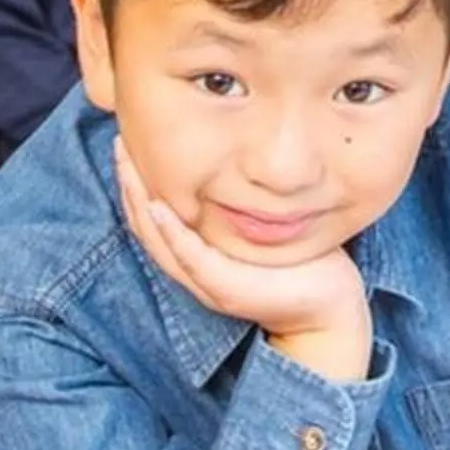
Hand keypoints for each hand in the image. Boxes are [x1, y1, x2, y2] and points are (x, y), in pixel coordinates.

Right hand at [114, 139, 368, 380]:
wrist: (329, 308)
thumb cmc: (301, 260)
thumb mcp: (262, 223)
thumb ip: (241, 199)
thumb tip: (236, 154)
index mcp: (199, 255)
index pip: (153, 217)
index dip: (136, 182)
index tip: (130, 141)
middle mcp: (195, 270)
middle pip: (146, 226)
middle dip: (130, 183)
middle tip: (120, 141)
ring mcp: (207, 282)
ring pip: (158, 241)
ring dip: (138, 202)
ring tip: (127, 164)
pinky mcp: (226, 289)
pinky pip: (189, 258)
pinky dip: (170, 232)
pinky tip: (157, 205)